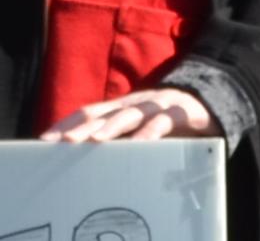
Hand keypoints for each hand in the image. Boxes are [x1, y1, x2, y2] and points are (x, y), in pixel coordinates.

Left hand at [43, 87, 219, 141]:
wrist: (215, 102)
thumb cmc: (170, 123)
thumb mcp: (141, 128)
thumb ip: (120, 138)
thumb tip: (85, 158)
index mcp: (122, 107)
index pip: (87, 112)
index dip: (65, 124)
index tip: (43, 141)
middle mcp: (135, 102)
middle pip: (101, 112)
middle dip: (80, 128)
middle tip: (62, 143)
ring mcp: (158, 104)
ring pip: (130, 114)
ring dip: (111, 127)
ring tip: (94, 141)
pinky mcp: (181, 111)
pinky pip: (164, 121)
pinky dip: (151, 132)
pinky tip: (141, 144)